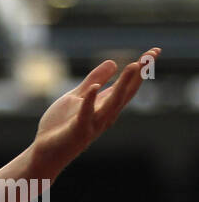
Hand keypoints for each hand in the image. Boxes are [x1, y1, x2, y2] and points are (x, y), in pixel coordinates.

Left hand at [30, 47, 158, 176]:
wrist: (45, 151)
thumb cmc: (61, 125)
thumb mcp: (77, 97)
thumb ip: (93, 80)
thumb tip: (113, 62)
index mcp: (105, 105)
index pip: (127, 85)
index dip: (141, 68)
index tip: (155, 50)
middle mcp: (105, 115)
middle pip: (126, 92)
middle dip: (139, 74)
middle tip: (152, 55)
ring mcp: (93, 124)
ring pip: (112, 103)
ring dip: (123, 85)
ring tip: (134, 66)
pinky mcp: (78, 131)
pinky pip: (85, 115)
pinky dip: (90, 102)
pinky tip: (95, 88)